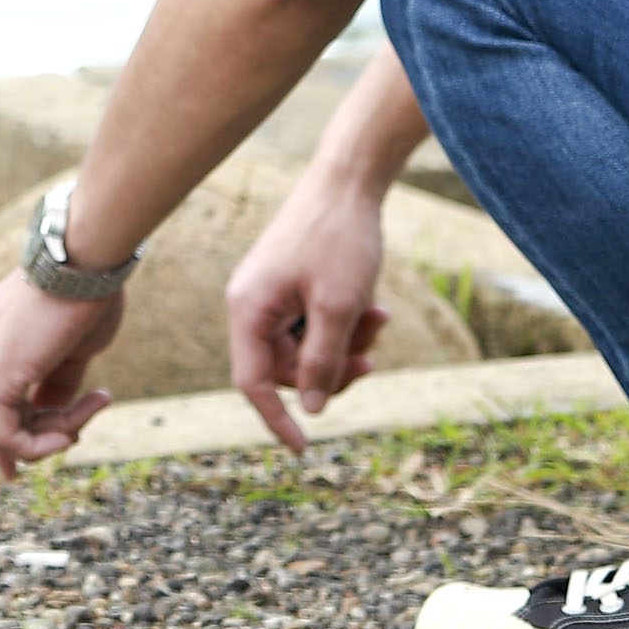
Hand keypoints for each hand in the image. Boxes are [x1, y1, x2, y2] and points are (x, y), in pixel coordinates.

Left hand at [0, 271, 122, 476]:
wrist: (87, 262)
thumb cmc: (87, 296)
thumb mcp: (70, 350)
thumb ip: (55, 385)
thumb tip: (54, 419)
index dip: (17, 429)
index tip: (59, 435)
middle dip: (24, 444)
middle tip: (66, 443)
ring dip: (44, 439)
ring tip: (87, 414)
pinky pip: (5, 434)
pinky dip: (38, 445)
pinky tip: (70, 432)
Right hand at [227, 171, 390, 451]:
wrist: (348, 178)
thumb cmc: (340, 238)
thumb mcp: (339, 307)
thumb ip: (322, 362)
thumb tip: (312, 408)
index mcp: (248, 310)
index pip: (253, 383)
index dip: (277, 419)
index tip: (303, 449)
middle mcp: (251, 303)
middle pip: (284, 368)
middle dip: (331, 368)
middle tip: (373, 358)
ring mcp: (270, 292)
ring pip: (304, 346)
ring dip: (344, 343)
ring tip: (380, 319)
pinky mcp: (289, 282)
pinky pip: (311, 321)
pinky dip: (342, 322)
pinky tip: (374, 305)